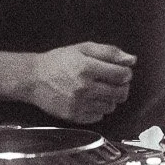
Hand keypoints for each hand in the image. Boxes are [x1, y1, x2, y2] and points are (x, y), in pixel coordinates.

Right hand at [21, 42, 135, 124]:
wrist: (32, 79)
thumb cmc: (58, 61)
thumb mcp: (82, 48)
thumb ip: (109, 52)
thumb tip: (132, 59)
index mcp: (87, 68)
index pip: (122, 75)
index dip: (126, 73)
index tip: (122, 72)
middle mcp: (85, 88)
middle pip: (120, 93)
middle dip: (122, 87)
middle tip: (115, 83)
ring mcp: (79, 104)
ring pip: (111, 106)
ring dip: (111, 99)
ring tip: (101, 90)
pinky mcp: (74, 116)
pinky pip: (98, 116)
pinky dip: (99, 109)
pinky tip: (91, 100)